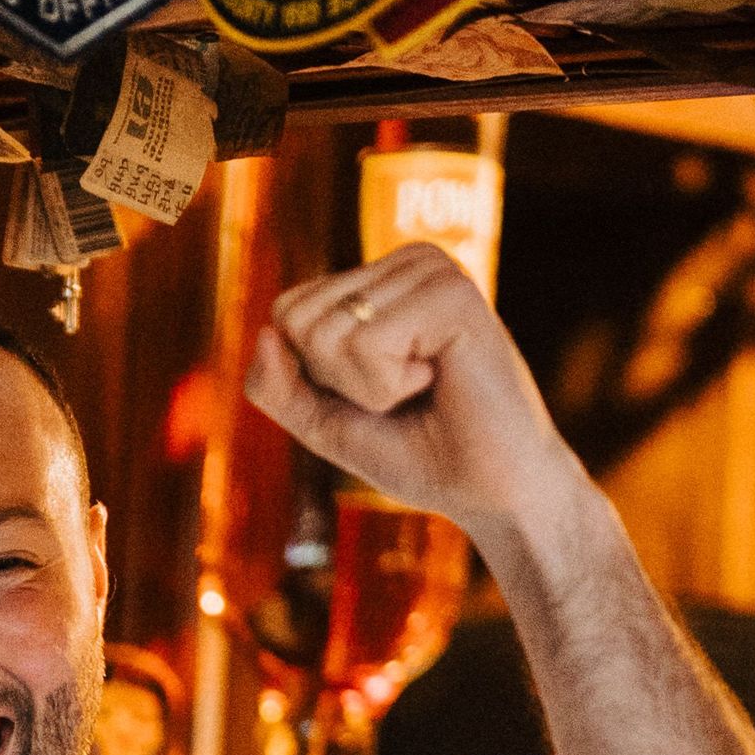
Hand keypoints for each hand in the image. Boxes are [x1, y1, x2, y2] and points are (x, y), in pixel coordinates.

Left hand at [247, 245, 573, 542]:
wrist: (489, 492)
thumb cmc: (417, 453)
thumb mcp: (324, 422)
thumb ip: (277, 384)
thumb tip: (264, 332)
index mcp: (381, 278)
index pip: (287, 312)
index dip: (315, 376)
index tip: (378, 392)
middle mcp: (407, 262)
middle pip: (298, 320)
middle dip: (337, 381)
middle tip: (403, 395)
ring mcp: (433, 270)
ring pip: (329, 333)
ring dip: (368, 387)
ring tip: (425, 388)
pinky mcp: (453, 293)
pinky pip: (367, 343)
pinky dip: (389, 385)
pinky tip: (440, 381)